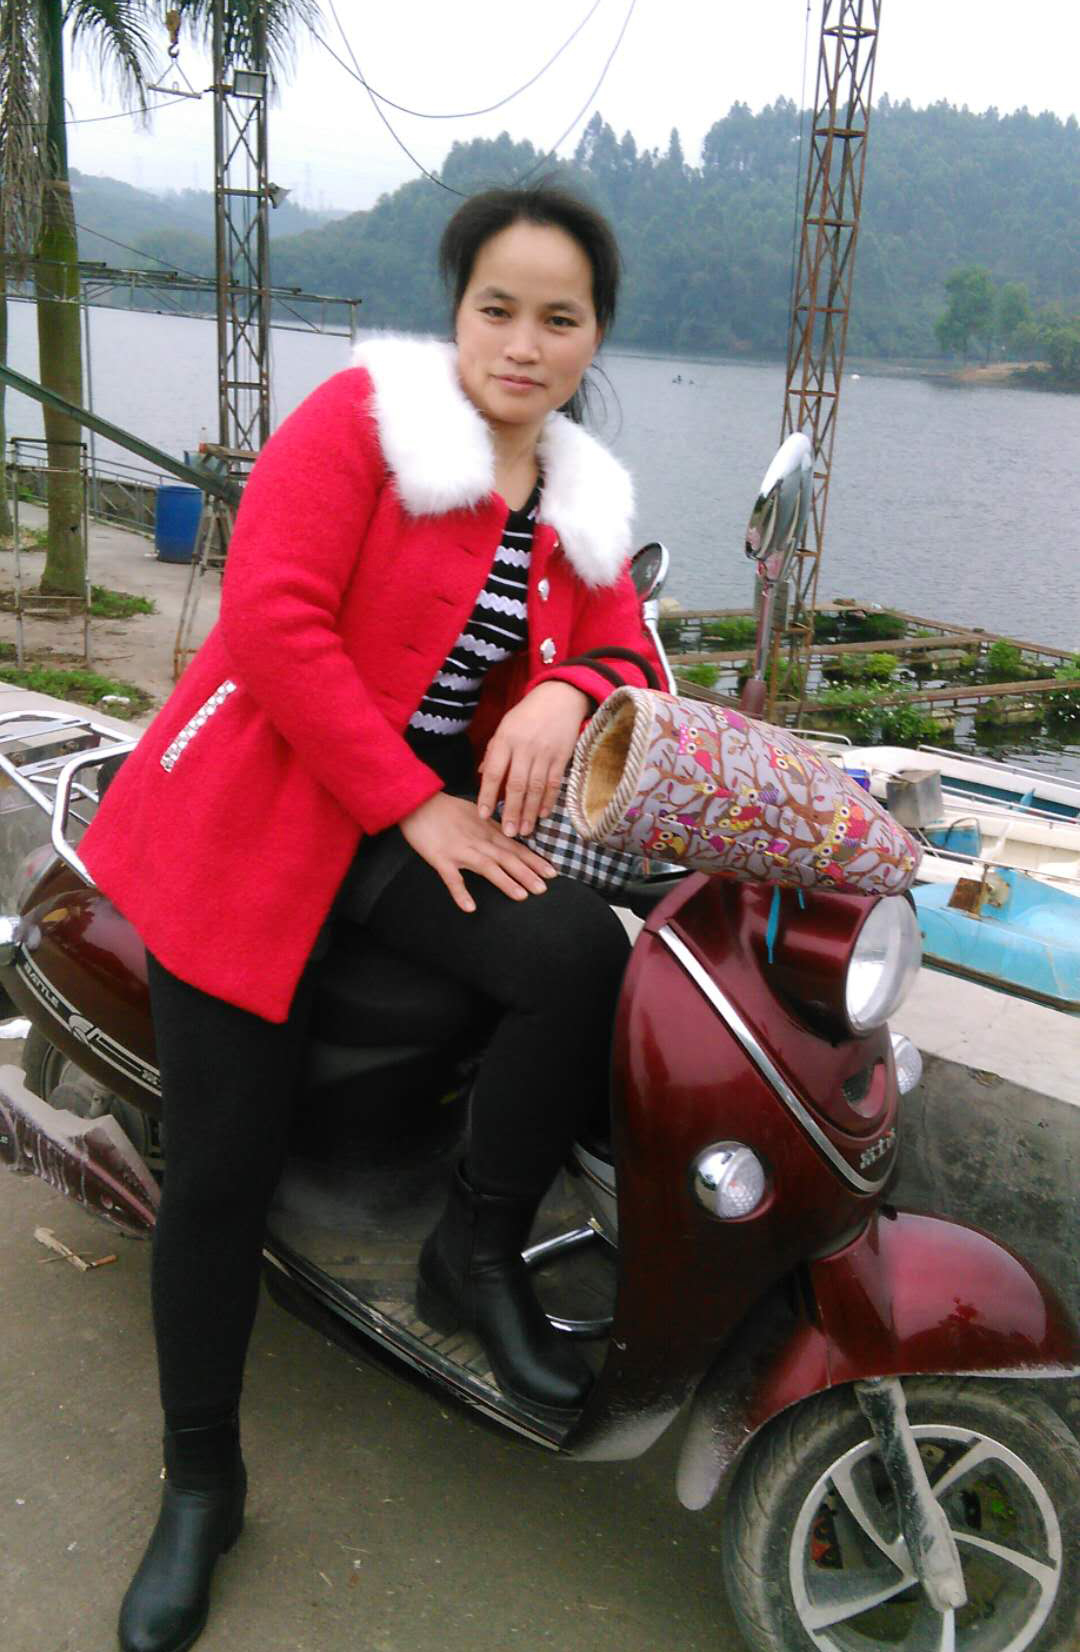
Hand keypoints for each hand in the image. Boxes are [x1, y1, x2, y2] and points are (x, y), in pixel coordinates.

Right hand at [398, 792, 555, 913]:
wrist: (418, 803)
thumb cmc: (447, 809)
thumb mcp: (477, 813)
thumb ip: (493, 827)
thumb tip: (510, 836)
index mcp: (488, 831)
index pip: (516, 847)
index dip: (534, 860)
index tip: (552, 872)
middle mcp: (479, 841)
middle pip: (507, 858)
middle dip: (527, 873)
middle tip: (543, 888)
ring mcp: (460, 850)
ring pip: (487, 867)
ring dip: (505, 881)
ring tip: (521, 896)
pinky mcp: (441, 859)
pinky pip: (452, 878)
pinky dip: (460, 893)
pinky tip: (470, 907)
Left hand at [476, 681, 590, 837]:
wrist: (559, 698)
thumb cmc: (526, 715)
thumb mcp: (504, 727)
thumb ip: (493, 753)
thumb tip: (481, 777)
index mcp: (505, 740)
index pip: (493, 772)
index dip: (487, 796)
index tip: (483, 815)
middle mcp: (524, 748)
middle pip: (516, 785)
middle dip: (511, 811)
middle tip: (508, 833)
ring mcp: (544, 753)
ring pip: (536, 788)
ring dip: (530, 812)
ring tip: (524, 830)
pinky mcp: (561, 756)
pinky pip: (554, 783)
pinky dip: (548, 801)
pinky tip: (542, 815)